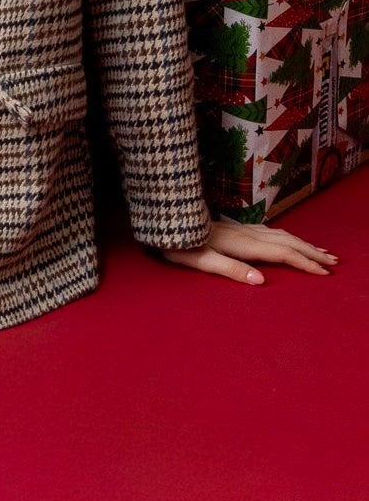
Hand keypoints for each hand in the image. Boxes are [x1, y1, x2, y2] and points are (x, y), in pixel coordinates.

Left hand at [155, 215, 339, 284]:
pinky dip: (288, 237)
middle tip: (334, 262)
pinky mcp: (236, 228)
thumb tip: (261, 281)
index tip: (325, 273)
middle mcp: (247, 233)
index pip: (283, 253)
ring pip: (281, 234)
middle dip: (312, 251)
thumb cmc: (179, 244)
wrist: (166, 219)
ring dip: (303, 243)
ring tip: (321, 251)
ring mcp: (242, 229)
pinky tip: (289, 239)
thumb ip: (231, 270)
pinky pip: (271, 232)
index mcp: (243, 244)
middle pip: (288, 241)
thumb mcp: (201, 260)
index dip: (305, 263)